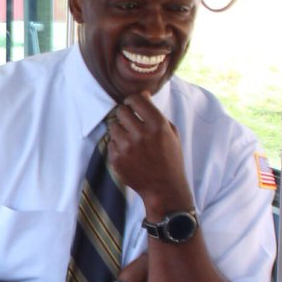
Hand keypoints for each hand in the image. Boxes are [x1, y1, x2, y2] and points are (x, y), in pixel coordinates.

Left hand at [106, 92, 193, 216]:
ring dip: (120, 129)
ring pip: (113, 127)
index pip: (136, 100)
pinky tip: (128, 152)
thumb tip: (142, 95)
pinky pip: (110, 143)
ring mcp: (126, 147)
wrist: (163, 186)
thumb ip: (155, 113)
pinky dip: (117, 145)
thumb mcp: (170, 132)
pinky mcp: (116, 159)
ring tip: (129, 138)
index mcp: (157, 125)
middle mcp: (141, 134)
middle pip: (121, 112)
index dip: (132, 100)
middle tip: (130, 121)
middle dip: (125, 114)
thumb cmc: (169, 157)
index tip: (132, 104)